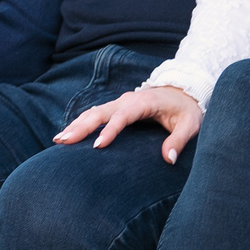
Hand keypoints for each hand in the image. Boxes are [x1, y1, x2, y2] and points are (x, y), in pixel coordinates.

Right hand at [54, 85, 203, 161]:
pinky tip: (68, 134)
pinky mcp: (117, 107)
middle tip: (64, 141)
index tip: (97, 146)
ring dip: (76, 125)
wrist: (185, 90)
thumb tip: (169, 159)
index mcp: (144, 102)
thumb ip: (179, 140)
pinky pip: (95, 114)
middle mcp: (128, 100)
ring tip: (59, 140)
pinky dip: (81, 123)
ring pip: (93, 112)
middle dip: (81, 127)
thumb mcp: (190, 124)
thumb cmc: (187, 109)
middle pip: (100, 112)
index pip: (122, 116)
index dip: (109, 130)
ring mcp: (120, 102)